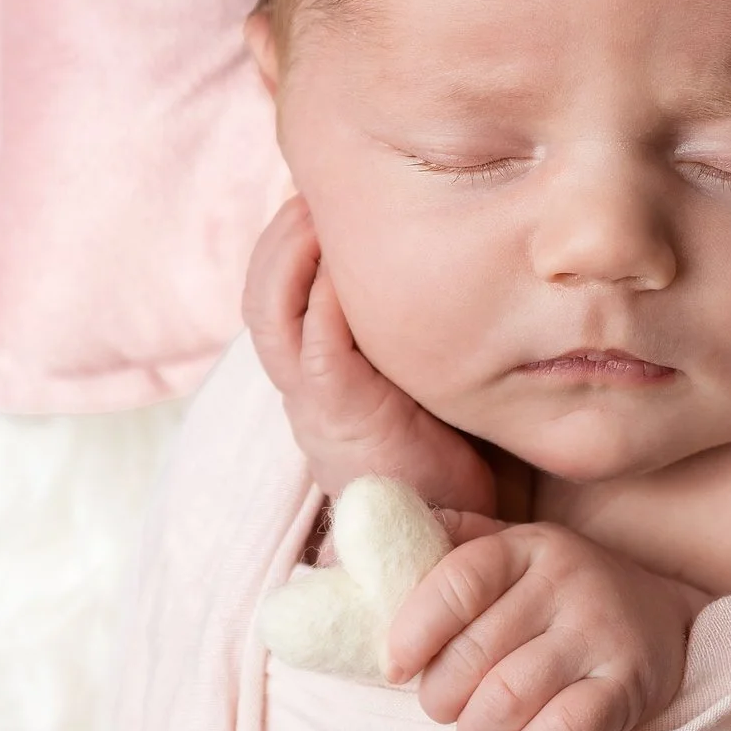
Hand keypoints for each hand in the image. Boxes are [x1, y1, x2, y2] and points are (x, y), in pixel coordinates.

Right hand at [242, 195, 494, 514]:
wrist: (456, 543)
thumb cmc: (458, 464)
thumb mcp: (432, 384)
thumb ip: (424, 337)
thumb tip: (467, 266)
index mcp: (323, 377)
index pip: (283, 295)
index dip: (293, 242)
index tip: (323, 193)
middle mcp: (306, 386)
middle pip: (263, 293)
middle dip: (284, 234)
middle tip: (314, 187)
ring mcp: (315, 405)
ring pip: (271, 313)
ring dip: (291, 254)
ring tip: (315, 210)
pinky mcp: (338, 422)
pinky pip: (313, 347)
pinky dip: (321, 300)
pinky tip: (344, 268)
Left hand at [387, 516, 706, 730]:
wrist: (659, 621)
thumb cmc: (552, 597)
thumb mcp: (505, 552)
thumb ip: (437, 546)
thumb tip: (344, 553)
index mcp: (526, 545)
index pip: (456, 581)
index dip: (413, 629)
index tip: (395, 666)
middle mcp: (568, 580)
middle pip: (473, 654)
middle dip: (441, 697)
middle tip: (445, 705)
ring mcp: (602, 632)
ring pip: (508, 699)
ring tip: (480, 729)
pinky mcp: (628, 685)